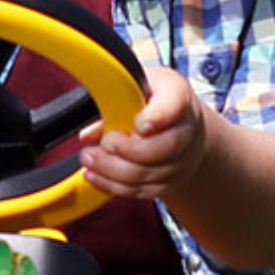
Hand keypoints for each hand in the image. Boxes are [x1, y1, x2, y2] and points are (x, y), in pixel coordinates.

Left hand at [77, 65, 207, 201]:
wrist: (182, 124)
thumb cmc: (153, 98)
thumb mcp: (135, 84)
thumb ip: (114, 101)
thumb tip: (90, 133)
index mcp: (177, 96)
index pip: (173, 106)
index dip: (156, 118)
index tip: (138, 124)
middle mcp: (186, 130)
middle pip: (162, 148)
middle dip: (126, 149)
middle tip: (104, 143)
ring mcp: (179, 160)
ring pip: (145, 174)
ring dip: (110, 169)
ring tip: (88, 158)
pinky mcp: (167, 182)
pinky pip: (139, 190)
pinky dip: (112, 184)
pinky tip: (94, 174)